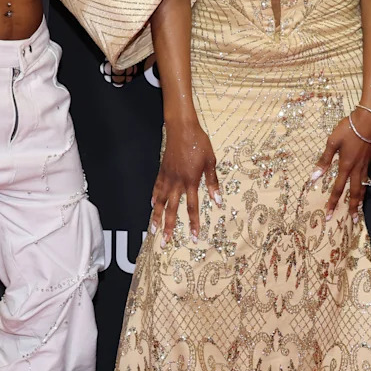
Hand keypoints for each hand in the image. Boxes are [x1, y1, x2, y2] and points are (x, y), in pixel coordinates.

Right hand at [150, 120, 220, 245]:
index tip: (193, 236)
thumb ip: (212, 182)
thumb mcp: (211, 162)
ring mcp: (167, 177)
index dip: (193, 223)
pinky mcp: (162, 170)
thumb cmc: (199, 143)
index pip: (192, 207)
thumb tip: (218, 200)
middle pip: (171, 209)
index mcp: (191, 181)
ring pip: (160, 201)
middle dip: (168, 227)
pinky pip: (156, 187)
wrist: (182, 128)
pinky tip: (151, 205)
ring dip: (156, 216)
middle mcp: (177, 182)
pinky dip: (154, 197)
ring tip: (153, 229)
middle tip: (165, 242)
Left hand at [311, 108, 370, 221]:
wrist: (369, 120)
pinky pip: (367, 177)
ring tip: (359, 209)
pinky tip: (364, 186)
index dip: (333, 202)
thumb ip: (324, 160)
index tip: (329, 214)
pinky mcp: (370, 159)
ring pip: (363, 186)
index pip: (338, 188)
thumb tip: (315, 176)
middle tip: (354, 220)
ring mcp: (365, 164)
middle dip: (353, 207)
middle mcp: (357, 169)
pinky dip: (365, 186)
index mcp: (346, 166)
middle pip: (355, 192)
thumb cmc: (348, 129)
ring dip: (361, 199)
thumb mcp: (332, 142)